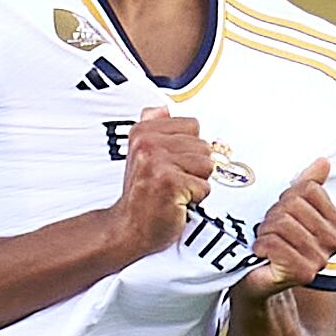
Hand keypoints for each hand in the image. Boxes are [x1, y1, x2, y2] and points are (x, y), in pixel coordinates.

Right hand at [111, 109, 219, 261]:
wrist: (128, 228)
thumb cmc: (141, 195)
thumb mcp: (142, 155)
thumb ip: (153, 127)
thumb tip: (162, 108)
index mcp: (143, 131)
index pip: (193, 125)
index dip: (189, 149)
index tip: (171, 163)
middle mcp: (148, 143)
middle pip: (203, 145)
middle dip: (194, 167)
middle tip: (172, 180)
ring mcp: (157, 162)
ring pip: (207, 165)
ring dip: (196, 183)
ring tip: (175, 190)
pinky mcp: (169, 182)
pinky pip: (204, 187)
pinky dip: (195, 199)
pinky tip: (176, 202)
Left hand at [237, 158, 335, 297]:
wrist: (257, 277)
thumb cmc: (274, 240)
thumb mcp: (289, 208)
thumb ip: (308, 185)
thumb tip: (323, 161)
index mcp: (335, 222)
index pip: (308, 189)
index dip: (285, 197)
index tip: (280, 213)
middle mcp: (333, 242)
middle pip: (294, 205)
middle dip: (273, 215)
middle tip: (269, 230)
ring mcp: (320, 259)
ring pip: (283, 224)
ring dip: (265, 231)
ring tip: (265, 241)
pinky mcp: (303, 273)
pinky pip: (275, 244)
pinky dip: (261, 246)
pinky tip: (261, 254)